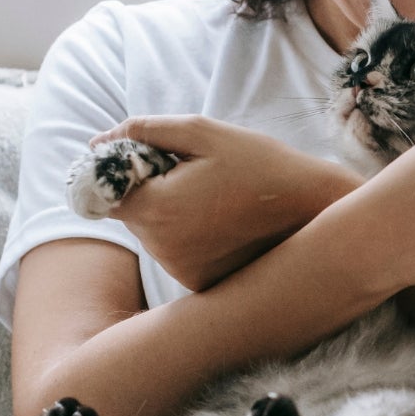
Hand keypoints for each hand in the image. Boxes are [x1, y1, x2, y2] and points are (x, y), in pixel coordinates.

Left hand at [92, 115, 362, 291]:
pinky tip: (223, 221)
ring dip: (169, 212)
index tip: (142, 158)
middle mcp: (161, 248)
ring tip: (214, 196)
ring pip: (152, 233)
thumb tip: (99, 140)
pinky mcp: (199, 283)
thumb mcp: (205, 132)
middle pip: (129, 212)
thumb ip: (146, 131)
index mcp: (155, 208)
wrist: (315, 212)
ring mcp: (180, 270)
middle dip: (148, 189)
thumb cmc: (262, 166)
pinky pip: (176, 253)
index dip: (115, 170)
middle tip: (192, 171)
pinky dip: (189, 235)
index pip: (101, 191)